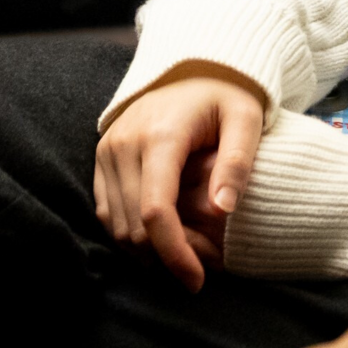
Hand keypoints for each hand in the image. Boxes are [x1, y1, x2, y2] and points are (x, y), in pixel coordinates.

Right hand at [91, 69, 265, 291]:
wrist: (193, 66)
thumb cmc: (226, 95)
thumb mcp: (246, 119)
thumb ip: (238, 162)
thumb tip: (223, 210)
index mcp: (161, 135)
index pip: (155, 211)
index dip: (174, 253)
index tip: (196, 280)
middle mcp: (125, 142)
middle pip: (132, 225)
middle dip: (163, 259)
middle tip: (198, 273)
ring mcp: (108, 150)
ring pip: (115, 224)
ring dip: (144, 252)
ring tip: (182, 260)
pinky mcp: (101, 157)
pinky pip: (106, 210)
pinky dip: (128, 234)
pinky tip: (159, 241)